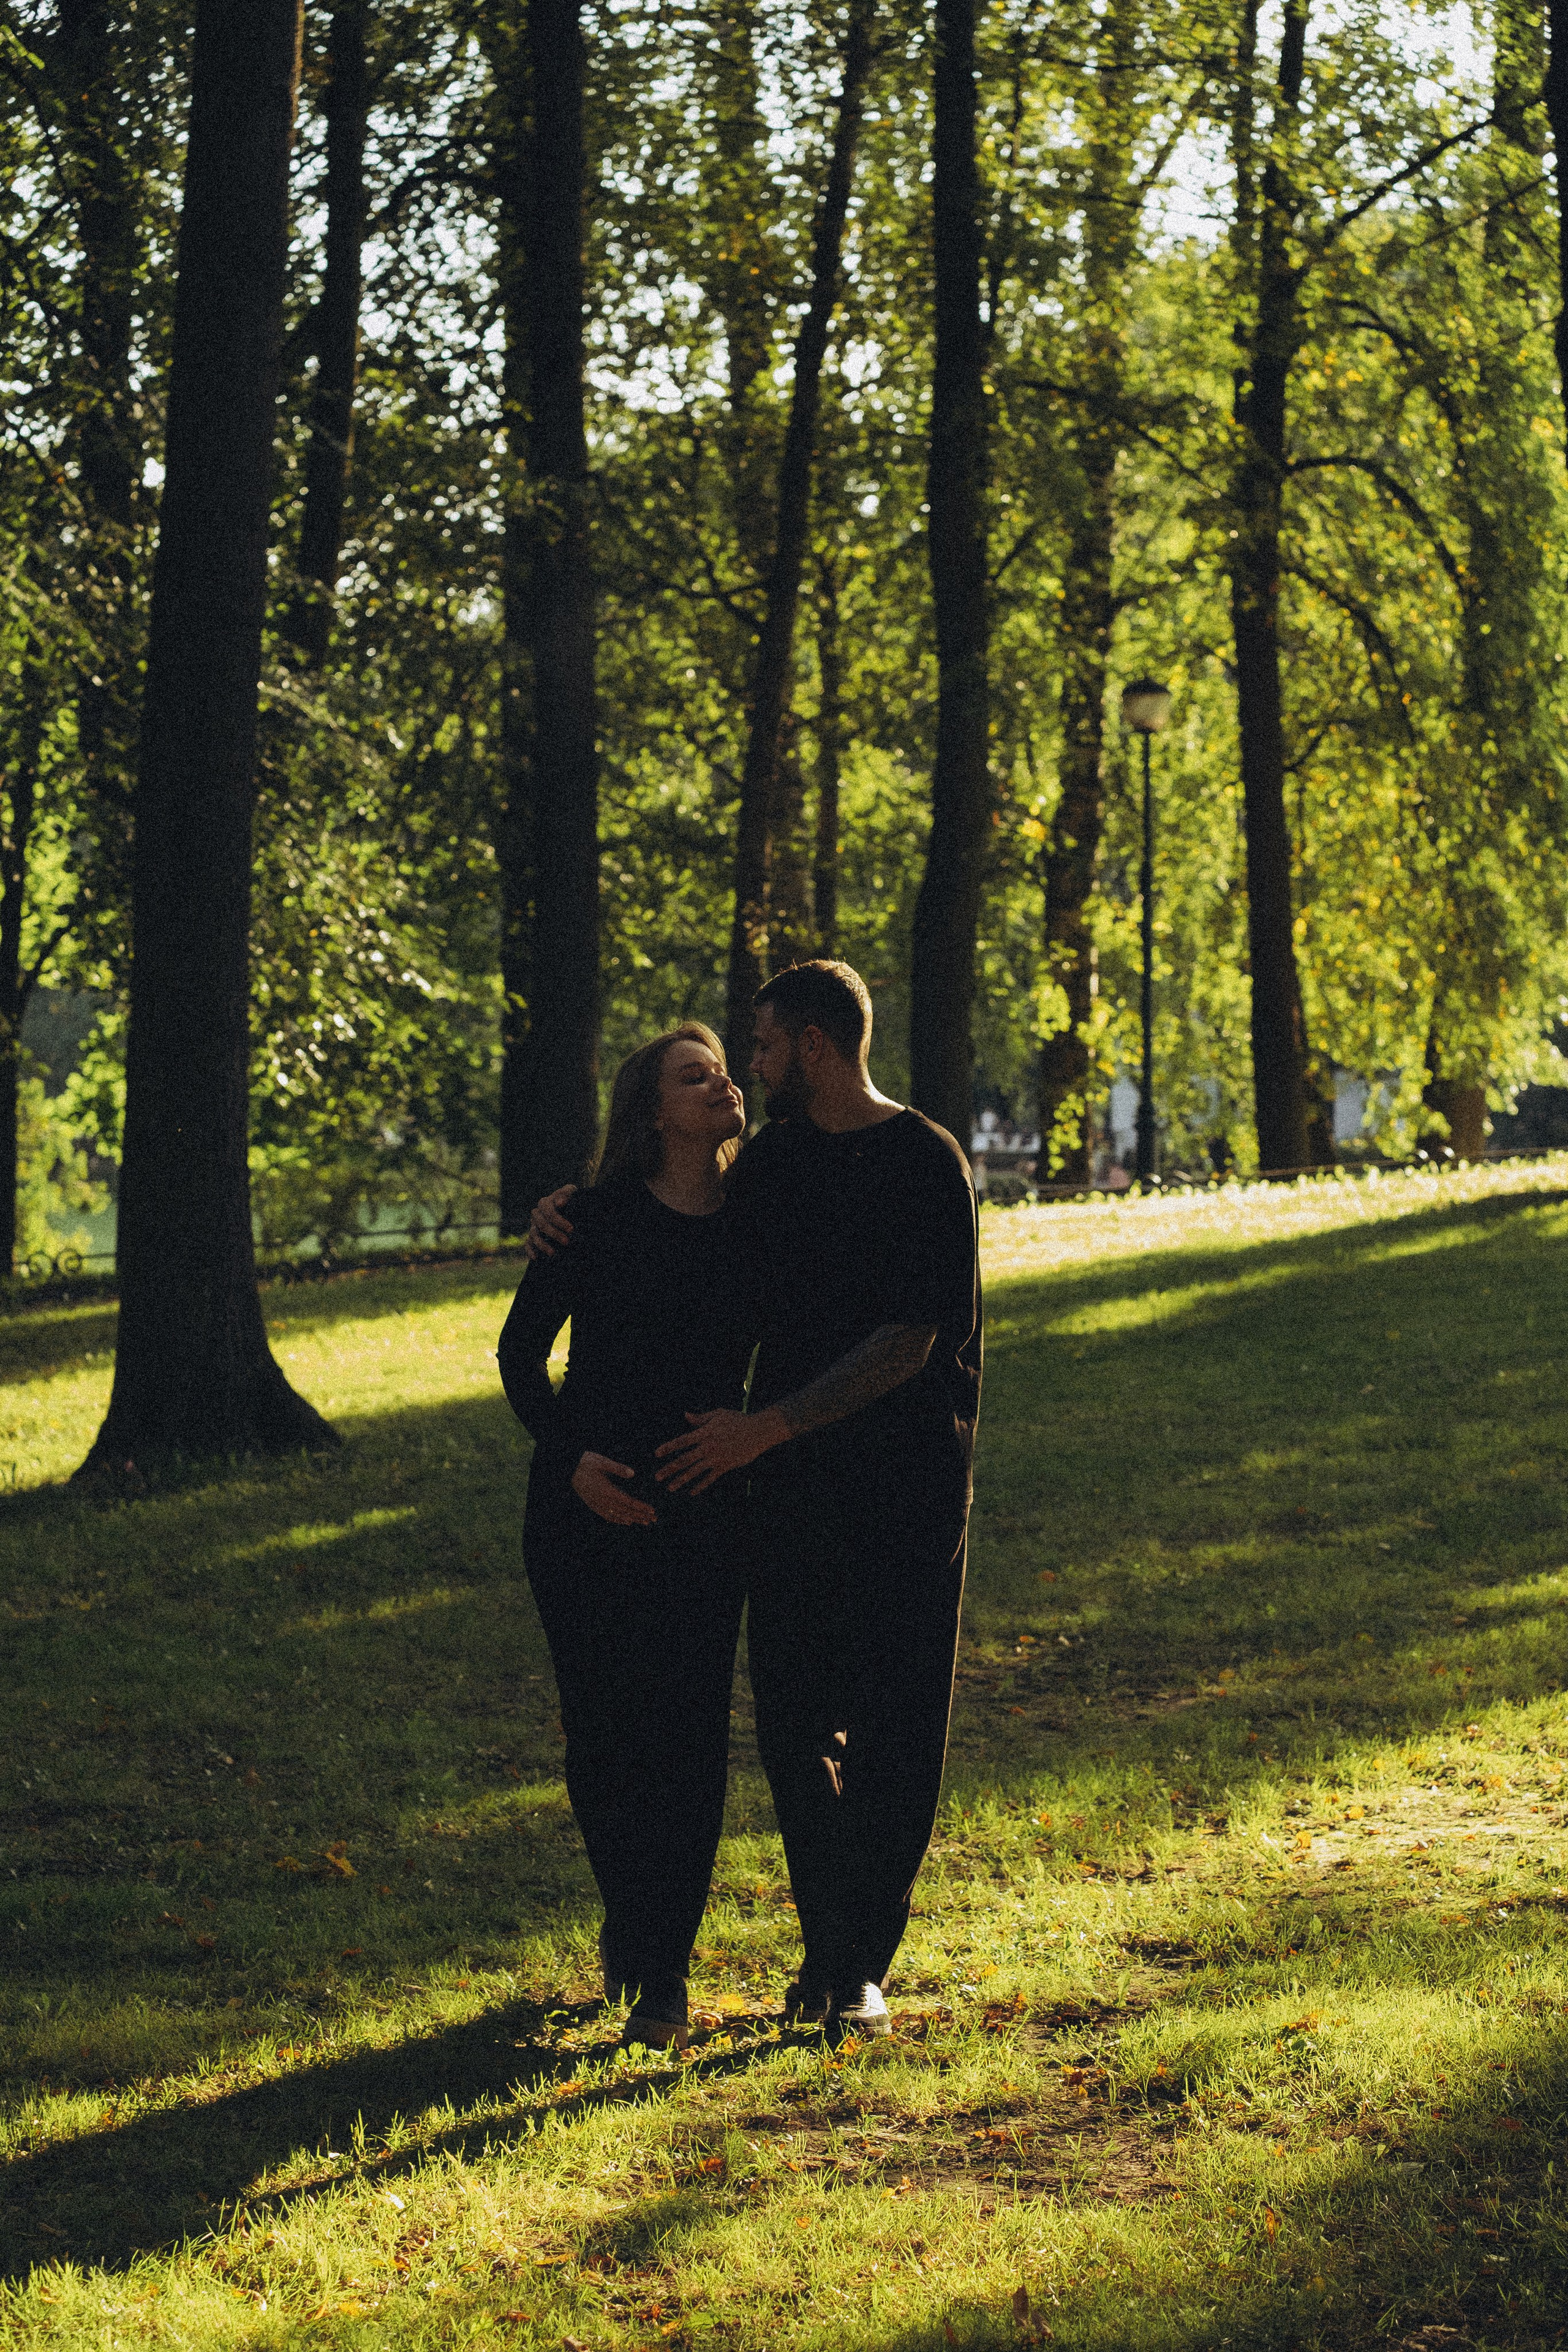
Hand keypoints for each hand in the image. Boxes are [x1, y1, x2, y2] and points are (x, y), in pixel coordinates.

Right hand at [523, 1184, 577, 1261]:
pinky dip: (530, 1251)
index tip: (571, 1229)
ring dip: (543, 1245)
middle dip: (554, 1234)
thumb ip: (567, 1193)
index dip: (559, 1220)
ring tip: (553, 1253)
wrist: (568, 1209)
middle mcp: (536, 1214)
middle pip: (541, 1224)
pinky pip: (527, 1244)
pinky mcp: (531, 1237)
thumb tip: (560, 1202)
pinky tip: (536, 1258)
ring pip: (534, 1235)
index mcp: (545, 1203)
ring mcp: (533, 1226)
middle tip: (567, 1242)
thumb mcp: (572, 1193)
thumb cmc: (570, 1200)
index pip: (549, 1212)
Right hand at [571, 1451, 654, 1526]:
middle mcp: (602, 1500)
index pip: (628, 1502)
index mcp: (606, 1490)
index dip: (640, 1507)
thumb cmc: (586, 1462)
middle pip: (625, 1511)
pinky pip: (607, 1516)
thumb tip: (633, 1473)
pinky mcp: (593, 1505)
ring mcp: (597, 1504)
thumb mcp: (602, 1461)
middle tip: (654, 1520)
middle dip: (640, 1516)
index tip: (652, 1511)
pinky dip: (618, 1520)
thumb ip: (618, 1468)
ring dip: (632, 1519)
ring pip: (617, 1515)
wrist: (568, 1469)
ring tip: (644, 1522)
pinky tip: (626, 1522)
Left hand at [655, 1407, 787, 1494]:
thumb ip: (701, 1418)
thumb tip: (685, 1416)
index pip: (682, 1441)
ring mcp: (716, 1458)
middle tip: (657, 1477)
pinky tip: (691, 1492)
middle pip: (685, 1459)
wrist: (758, 1431)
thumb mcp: (718, 1414)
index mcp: (705, 1433)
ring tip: (670, 1488)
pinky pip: (710, 1478)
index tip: (657, 1454)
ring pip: (695, 1471)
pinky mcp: (725, 1466)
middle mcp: (708, 1446)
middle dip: (670, 1469)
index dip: (669, 1447)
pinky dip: (700, 1485)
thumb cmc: (738, 1420)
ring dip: (681, 1480)